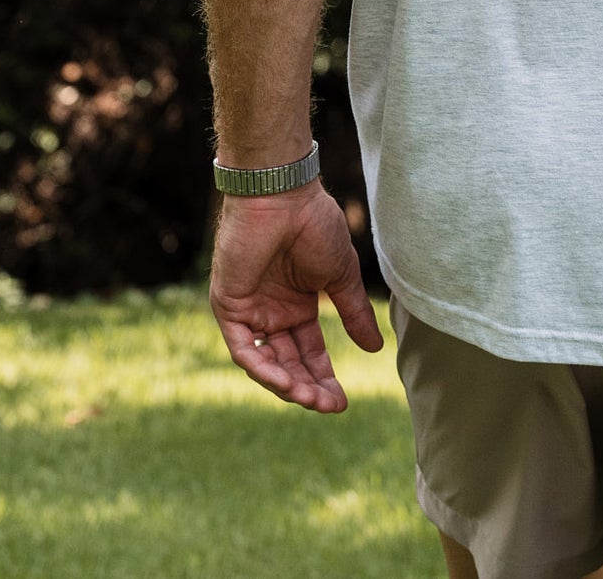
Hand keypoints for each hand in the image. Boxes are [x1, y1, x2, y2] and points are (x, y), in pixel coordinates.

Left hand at [209, 182, 383, 412]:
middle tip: (329, 406)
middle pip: (288, 363)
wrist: (284, 196)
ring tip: (310, 399)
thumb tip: (374, 348)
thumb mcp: (340, 276)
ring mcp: (249, 310)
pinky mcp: (228, 305)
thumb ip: (352, 312)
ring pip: (264, 362)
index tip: (342, 403)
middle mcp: (272, 312)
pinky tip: (284, 381)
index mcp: (297, 305)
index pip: (309, 353)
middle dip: (308, 388)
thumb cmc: (314, 225)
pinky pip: (243, 348)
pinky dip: (261, 366)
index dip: (324, 378)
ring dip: (286, 384)